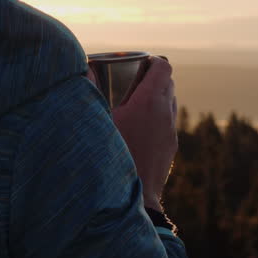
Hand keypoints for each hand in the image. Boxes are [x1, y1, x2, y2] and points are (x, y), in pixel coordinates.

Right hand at [86, 56, 176, 211]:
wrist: (133, 197)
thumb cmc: (112, 157)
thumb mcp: (98, 121)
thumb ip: (92, 92)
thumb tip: (86, 69)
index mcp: (148, 102)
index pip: (162, 67)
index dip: (151, 60)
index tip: (137, 62)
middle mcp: (165, 113)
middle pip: (168, 82)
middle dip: (153, 77)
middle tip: (132, 81)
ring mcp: (170, 131)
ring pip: (170, 102)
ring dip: (157, 98)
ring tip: (135, 105)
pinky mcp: (171, 146)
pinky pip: (168, 122)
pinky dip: (158, 117)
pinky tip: (140, 128)